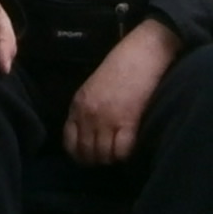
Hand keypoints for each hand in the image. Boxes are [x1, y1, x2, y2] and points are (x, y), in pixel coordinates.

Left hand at [63, 19, 180, 165]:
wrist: (142, 53)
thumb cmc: (121, 66)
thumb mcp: (94, 87)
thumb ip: (88, 109)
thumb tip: (90, 135)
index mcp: (77, 105)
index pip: (69, 142)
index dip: (80, 155)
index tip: (91, 156)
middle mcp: (88, 115)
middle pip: (87, 153)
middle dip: (98, 160)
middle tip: (110, 155)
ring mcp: (106, 119)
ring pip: (104, 155)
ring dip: (113, 158)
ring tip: (121, 151)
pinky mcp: (127, 121)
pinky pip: (122, 151)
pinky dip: (127, 154)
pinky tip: (132, 146)